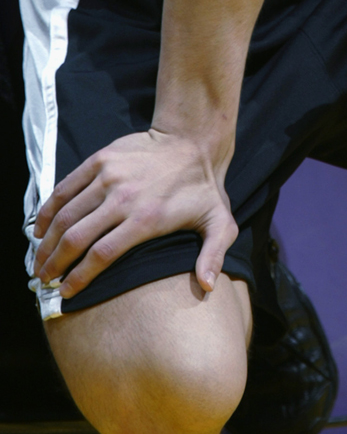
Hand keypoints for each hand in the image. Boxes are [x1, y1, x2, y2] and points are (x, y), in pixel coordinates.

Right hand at [32, 129, 237, 299]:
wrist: (192, 140)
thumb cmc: (204, 187)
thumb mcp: (220, 223)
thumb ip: (213, 255)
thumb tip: (206, 287)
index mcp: (146, 219)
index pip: (102, 255)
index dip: (79, 278)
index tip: (66, 293)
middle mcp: (124, 198)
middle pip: (76, 238)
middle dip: (54, 263)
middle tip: (44, 279)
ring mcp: (109, 176)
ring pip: (67, 214)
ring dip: (46, 241)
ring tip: (39, 260)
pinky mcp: (101, 158)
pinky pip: (66, 187)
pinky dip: (49, 209)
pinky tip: (40, 227)